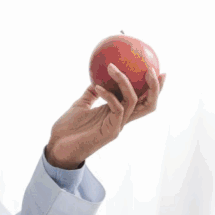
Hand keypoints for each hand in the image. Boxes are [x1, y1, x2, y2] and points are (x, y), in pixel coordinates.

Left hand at [44, 64, 165, 168]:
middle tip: (152, 69)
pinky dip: (108, 95)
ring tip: (114, 68)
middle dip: (154, 87)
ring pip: (133, 101)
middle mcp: (122, 120)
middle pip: (149, 104)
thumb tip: (97, 76)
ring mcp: (117, 126)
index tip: (157, 68)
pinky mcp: (110, 132)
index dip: (153, 87)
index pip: (142, 100)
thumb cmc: (68, 129)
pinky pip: (116, 108)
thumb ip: (92, 93)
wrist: (57, 147)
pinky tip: (97, 87)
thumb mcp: (81, 105)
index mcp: (117, 113)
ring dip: (124, 81)